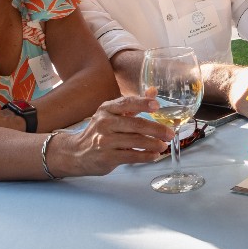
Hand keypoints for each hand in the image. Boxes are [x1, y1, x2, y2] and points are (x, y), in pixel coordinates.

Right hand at [54, 95, 172, 176]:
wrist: (76, 153)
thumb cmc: (100, 131)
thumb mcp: (112, 114)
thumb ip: (133, 103)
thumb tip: (154, 91)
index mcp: (107, 109)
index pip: (126, 103)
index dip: (142, 103)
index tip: (157, 105)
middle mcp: (105, 123)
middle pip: (135, 124)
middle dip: (156, 129)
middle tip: (171, 133)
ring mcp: (105, 141)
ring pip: (135, 141)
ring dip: (153, 144)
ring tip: (164, 145)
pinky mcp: (107, 157)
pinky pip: (131, 156)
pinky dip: (145, 156)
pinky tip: (154, 155)